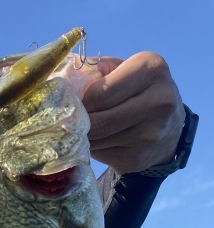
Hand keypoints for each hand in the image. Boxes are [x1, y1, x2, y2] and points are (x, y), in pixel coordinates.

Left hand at [83, 52, 184, 174]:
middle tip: (71, 119)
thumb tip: (59, 82)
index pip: (101, 93)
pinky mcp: (138, 158)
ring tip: (86, 128)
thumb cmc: (134, 90)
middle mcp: (158, 102)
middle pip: (99, 120)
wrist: (168, 126)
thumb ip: (92, 71)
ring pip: (97, 140)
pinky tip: (100, 141)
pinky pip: (101, 156)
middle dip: (80, 121)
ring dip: (84, 136)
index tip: (73, 103)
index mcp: (151, 69)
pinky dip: (93, 149)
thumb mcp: (121, 69)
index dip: (81, 101)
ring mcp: (150, 134)